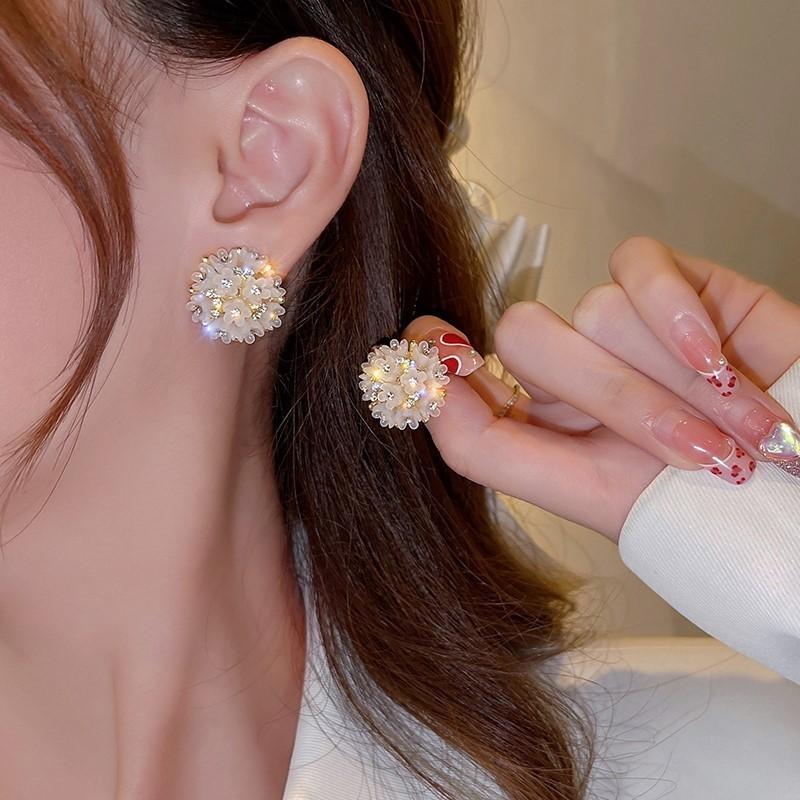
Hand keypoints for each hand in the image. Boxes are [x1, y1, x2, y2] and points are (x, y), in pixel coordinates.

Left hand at [402, 236, 799, 541]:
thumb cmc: (702, 505)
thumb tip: (423, 384)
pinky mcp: (672, 282)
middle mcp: (567, 365)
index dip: (439, 354)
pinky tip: (718, 360)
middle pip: (526, 335)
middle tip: (681, 449)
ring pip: (594, 310)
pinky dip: (678, 316)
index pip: (462, 372)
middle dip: (609, 395)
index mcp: (533, 417)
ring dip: (669, 382)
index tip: (428, 346)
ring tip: (731, 427)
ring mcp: (616, 323)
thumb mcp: (583, 496)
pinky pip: (639, 266)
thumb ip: (485, 447)